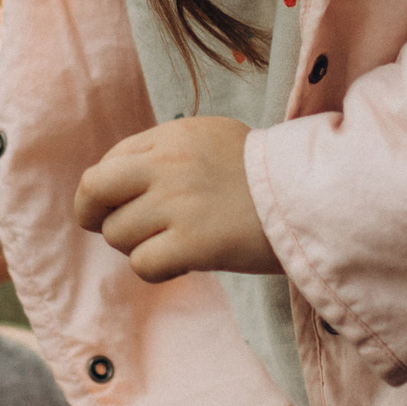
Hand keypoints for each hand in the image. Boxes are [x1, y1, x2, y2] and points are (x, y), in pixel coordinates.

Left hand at [73, 118, 277, 281]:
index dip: (108, 190)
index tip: (123, 205)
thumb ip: (166, 154)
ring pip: (117, 234)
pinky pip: (142, 264)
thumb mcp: (211, 141)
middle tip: (112, 228)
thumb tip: (119, 184)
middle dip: (93, 215)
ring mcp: (178, 203)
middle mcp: (168, 163)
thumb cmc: (265, 177)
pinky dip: (157, 270)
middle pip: (93, 190)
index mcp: (172, 135)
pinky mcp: (192, 242)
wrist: (313, 198)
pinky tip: (184, 262)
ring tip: (175, 243)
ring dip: (139, 246)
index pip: (108, 162)